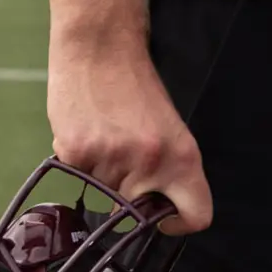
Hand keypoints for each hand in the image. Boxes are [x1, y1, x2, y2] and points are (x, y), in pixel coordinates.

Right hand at [48, 34, 209, 233]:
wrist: (101, 47)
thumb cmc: (137, 87)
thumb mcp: (168, 128)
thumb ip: (166, 169)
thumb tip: (153, 212)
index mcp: (183, 157)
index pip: (197, 214)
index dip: (179, 223)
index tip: (164, 217)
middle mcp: (150, 163)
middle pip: (135, 210)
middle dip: (129, 192)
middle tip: (125, 154)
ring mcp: (110, 160)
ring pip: (103, 192)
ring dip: (102, 172)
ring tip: (106, 132)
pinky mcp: (75, 154)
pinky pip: (77, 174)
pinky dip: (80, 158)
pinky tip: (87, 128)